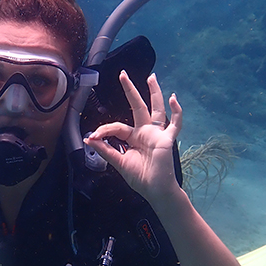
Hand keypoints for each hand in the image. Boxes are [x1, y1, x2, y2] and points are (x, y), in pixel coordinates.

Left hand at [84, 71, 183, 205]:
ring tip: (151, 77)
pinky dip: (176, 112)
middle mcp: (145, 132)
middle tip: (123, 74)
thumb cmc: (140, 178)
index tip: (93, 136)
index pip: (117, 126)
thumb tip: (88, 138)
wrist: (155, 191)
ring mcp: (157, 134)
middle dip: (130, 90)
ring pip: (156, 109)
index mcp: (133, 137)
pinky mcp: (167, 139)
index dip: (104, 130)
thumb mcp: (119, 163)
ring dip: (154, 93)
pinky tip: (173, 99)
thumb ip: (105, 150)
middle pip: (137, 106)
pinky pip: (175, 124)